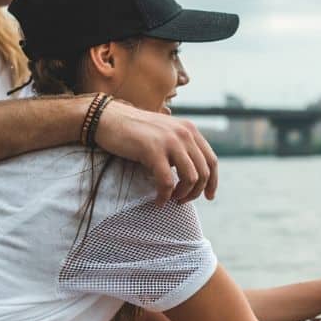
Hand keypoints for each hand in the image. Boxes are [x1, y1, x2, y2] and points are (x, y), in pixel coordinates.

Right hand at [95, 101, 217, 204]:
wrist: (108, 118)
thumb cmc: (134, 131)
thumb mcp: (164, 134)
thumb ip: (180, 148)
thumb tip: (192, 175)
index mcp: (189, 130)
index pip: (211, 160)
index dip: (212, 182)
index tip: (208, 196)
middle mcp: (184, 133)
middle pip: (203, 172)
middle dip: (195, 192)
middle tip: (181, 201)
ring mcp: (170, 141)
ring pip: (190, 178)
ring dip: (182, 195)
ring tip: (170, 200)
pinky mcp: (153, 150)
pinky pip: (167, 182)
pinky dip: (164, 196)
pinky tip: (158, 201)